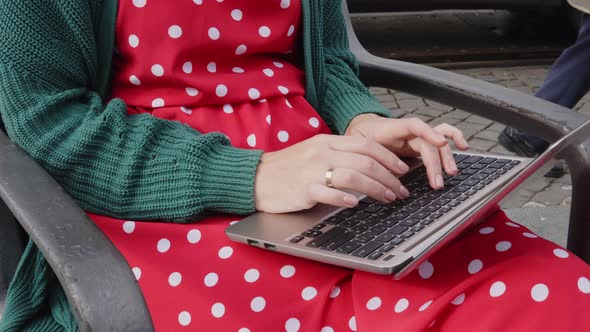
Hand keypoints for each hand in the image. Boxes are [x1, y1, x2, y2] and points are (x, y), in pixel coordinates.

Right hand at [254, 134, 410, 212]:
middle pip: (366, 162)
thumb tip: (370, 164)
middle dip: (390, 177)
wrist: (256, 177)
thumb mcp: (313, 152)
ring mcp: (312, 170)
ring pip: (354, 176)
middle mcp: (322, 153)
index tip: (402, 170)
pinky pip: (328, 192)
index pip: (367, 145)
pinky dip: (345, 198)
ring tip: (388, 199)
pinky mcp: (302, 189)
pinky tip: (356, 204)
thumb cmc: (286, 168)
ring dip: (377, 188)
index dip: (389, 157)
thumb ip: (339, 154)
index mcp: (327, 142)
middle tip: (401, 191)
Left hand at [346, 114, 469, 189]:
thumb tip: (383, 181)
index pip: (415, 125)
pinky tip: (464, 147)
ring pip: (439, 141)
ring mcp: (418, 135)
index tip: (440, 143)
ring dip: (447, 157)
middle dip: (435, 163)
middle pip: (428, 143)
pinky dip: (455, 138)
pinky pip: (442, 137)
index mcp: (393, 128)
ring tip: (450, 173)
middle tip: (436, 183)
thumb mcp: (360, 148)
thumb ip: (372, 160)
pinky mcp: (422, 141)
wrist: (362, 128)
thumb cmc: (360, 138)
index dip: (429, 132)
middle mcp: (409, 131)